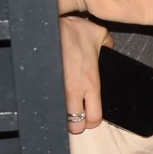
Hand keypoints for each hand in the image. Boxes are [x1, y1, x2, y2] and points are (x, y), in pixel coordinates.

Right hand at [60, 14, 112, 133]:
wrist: (49, 26)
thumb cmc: (74, 30)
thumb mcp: (98, 34)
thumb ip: (108, 43)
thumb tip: (109, 47)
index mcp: (91, 83)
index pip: (94, 118)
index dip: (93, 120)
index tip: (91, 114)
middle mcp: (74, 92)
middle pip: (76, 127)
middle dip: (77, 124)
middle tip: (77, 112)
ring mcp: (57, 92)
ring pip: (60, 120)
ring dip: (63, 116)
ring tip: (65, 106)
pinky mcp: (43, 88)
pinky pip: (48, 105)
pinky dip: (51, 105)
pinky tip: (53, 96)